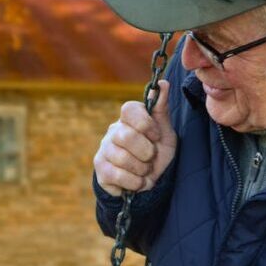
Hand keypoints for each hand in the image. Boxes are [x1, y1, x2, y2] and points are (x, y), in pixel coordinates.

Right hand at [93, 79, 175, 196]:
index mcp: (129, 119)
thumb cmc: (157, 152)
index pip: (128, 109)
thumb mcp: (165, 131)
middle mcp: (113, 131)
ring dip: (142, 169)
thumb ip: (162, 109)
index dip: (145, 124)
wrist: (149, 181)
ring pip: (121, 158)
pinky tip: (138, 181)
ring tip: (145, 170)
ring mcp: (104, 150)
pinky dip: (134, 182)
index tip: (156, 136)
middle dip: (146, 152)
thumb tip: (163, 83)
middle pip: (126, 136)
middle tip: (151, 157)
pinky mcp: (100, 169)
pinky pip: (116, 175)